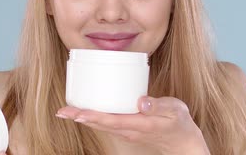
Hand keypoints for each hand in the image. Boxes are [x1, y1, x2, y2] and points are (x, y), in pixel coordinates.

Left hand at [56, 96, 209, 154]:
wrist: (183, 144)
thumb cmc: (179, 124)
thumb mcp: (175, 111)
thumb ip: (158, 106)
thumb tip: (142, 101)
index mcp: (140, 125)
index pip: (113, 121)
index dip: (94, 117)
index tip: (78, 113)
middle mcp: (130, 131)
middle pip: (101, 125)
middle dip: (80, 118)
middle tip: (62, 111)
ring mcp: (127, 133)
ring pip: (101, 126)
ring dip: (83, 119)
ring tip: (67, 112)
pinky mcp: (127, 131)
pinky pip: (107, 126)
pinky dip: (93, 119)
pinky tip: (85, 113)